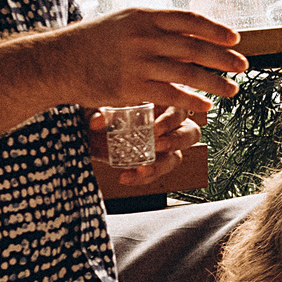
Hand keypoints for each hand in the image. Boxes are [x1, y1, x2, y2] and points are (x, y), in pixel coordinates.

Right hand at [57, 9, 246, 116]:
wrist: (59, 61)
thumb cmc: (93, 42)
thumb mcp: (124, 22)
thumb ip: (154, 25)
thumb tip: (188, 31)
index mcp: (145, 15)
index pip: (190, 20)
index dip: (216, 30)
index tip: (235, 38)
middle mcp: (145, 36)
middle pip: (196, 47)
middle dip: (224, 58)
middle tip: (243, 66)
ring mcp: (139, 62)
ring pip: (188, 73)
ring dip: (215, 82)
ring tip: (233, 90)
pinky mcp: (133, 87)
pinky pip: (171, 95)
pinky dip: (192, 101)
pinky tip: (206, 106)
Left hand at [88, 105, 202, 188]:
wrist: (91, 131)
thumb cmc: (104, 110)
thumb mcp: (99, 106)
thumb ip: (99, 112)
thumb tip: (97, 121)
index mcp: (163, 103)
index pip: (180, 108)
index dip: (172, 119)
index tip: (155, 129)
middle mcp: (170, 125)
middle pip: (190, 133)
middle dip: (176, 141)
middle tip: (157, 146)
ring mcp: (164, 146)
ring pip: (177, 157)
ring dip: (162, 165)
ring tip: (142, 169)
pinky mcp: (154, 164)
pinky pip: (156, 173)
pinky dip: (142, 178)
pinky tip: (126, 177)